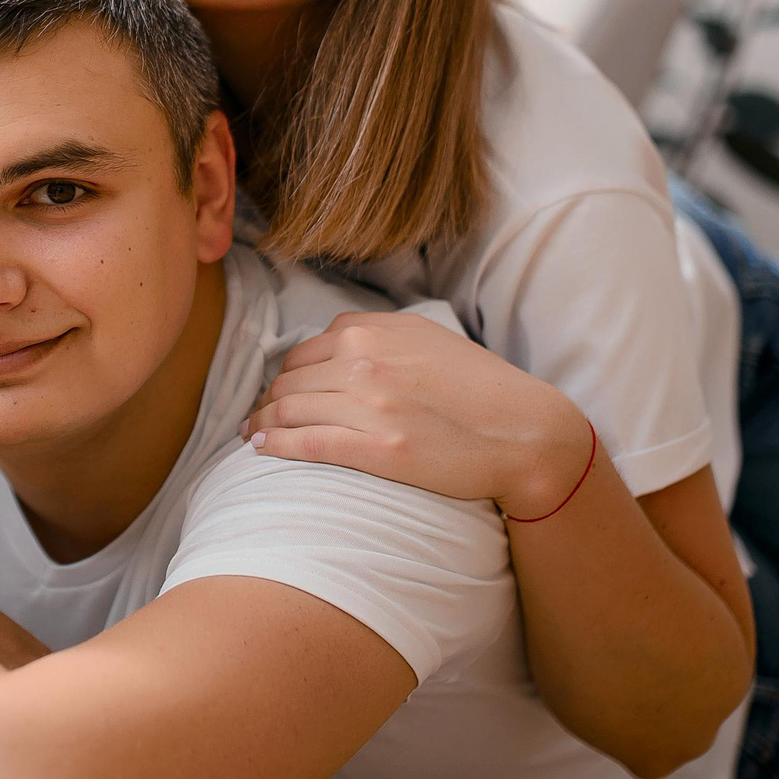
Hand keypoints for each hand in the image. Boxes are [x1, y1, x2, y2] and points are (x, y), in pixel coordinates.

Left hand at [242, 311, 590, 518]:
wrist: (525, 432)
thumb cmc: (479, 388)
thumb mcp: (424, 339)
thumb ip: (377, 336)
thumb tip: (333, 345)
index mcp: (372, 329)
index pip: (303, 352)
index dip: (285, 376)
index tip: (277, 392)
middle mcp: (364, 359)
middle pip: (289, 381)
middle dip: (269, 400)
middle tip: (256, 418)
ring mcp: (369, 403)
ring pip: (290, 410)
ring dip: (263, 422)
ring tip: (253, 434)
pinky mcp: (376, 447)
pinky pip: (306, 442)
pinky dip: (276, 444)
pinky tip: (262, 448)